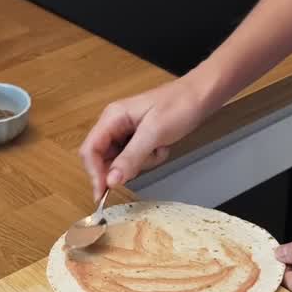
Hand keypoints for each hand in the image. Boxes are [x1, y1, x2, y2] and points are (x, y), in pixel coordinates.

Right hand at [79, 76, 216, 199]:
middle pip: (103, 158)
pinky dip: (149, 159)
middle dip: (122, 168)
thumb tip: (111, 181)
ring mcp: (125, 132)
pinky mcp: (137, 139)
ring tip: (158, 149)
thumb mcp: (154, 133)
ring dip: (140, 163)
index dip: (94, 173)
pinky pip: (134, 159)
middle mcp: (114, 125)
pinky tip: (162, 147)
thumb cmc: (178, 106)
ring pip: (120, 162)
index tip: (102, 194)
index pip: (90, 150)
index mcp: (112, 117)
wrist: (200, 96)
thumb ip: (130, 157)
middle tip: (142, 167)